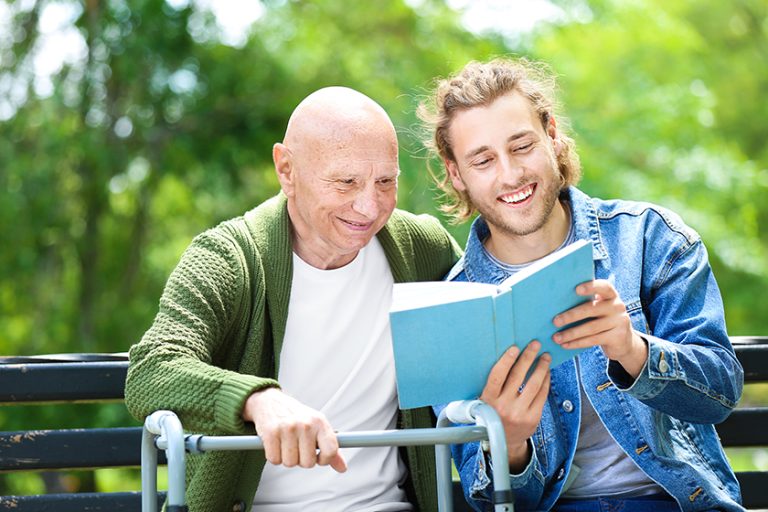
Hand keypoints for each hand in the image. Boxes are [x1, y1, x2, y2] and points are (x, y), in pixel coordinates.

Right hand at [242, 388, 346, 471]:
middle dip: (302, 459)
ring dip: (287, 458)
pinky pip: (274, 460)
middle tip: (297, 447)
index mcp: (320, 422)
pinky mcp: (271, 433)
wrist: (270, 401)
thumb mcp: (317, 426)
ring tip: (286, 444)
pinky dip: (274, 456)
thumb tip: (342, 468)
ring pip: (290, 463)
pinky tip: (276, 444)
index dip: (324, 460)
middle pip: (308, 463)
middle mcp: (305, 424)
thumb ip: (331, 448)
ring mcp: (288, 428)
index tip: (318, 457)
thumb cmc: (297, 417)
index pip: (331, 451)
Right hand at [480, 342, 550, 471]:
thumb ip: (494, 385)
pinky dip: (546, 382)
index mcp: (488, 399)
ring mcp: (519, 413)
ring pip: (533, 385)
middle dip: (528, 358)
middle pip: (517, 377)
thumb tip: (508, 359)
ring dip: (541, 368)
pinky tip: (547, 373)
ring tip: (545, 357)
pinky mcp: (532, 418)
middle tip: (535, 345)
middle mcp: (503, 406)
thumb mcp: (486, 401)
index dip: (506, 360)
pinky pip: (542, 395)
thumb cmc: (493, 413)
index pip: (497, 376)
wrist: (503, 441)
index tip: (515, 347)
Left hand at [552, 279, 647, 377]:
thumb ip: (586, 304)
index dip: (591, 287)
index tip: (576, 289)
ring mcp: (620, 322)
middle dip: (571, 315)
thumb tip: (556, 306)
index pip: (603, 287)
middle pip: (591, 309)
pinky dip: (577, 343)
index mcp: (611, 296)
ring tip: (556, 337)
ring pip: (591, 328)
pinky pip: (594, 340)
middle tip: (555, 322)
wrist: (624, 342)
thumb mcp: (599, 310)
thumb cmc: (603, 321)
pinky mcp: (618, 337)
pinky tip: (565, 345)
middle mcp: (617, 306)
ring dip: (571, 333)